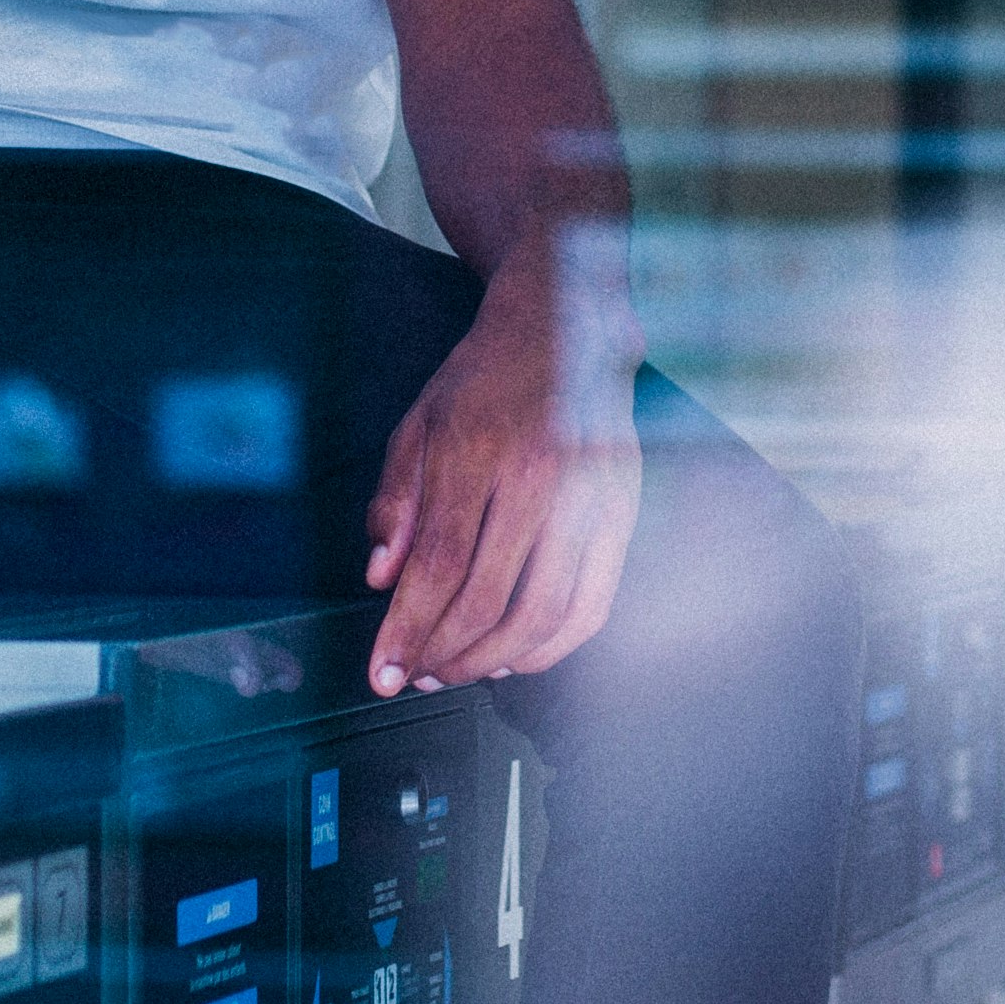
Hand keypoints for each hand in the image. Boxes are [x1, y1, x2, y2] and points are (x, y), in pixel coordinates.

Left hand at [363, 254, 639, 692]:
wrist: (569, 327)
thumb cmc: (486, 378)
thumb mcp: (418, 425)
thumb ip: (396, 503)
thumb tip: (382, 580)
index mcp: (478, 451)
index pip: (440, 566)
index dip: (408, 631)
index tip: (381, 673)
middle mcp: (539, 478)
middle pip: (489, 599)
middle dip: (443, 655)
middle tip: (413, 676)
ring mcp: (590, 497)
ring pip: (544, 613)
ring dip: (493, 660)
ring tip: (456, 671)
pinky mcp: (623, 511)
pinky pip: (592, 604)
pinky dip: (552, 647)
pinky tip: (516, 658)